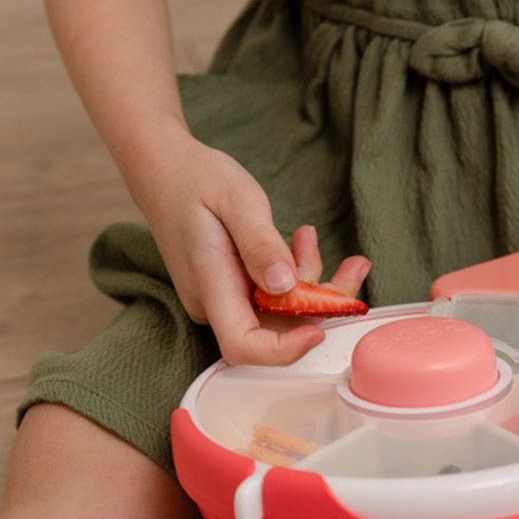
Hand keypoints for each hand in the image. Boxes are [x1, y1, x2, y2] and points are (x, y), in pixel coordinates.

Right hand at [132, 132, 369, 364]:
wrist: (165, 169)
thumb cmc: (197, 179)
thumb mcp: (237, 200)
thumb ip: (260, 244)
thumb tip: (285, 285)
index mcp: (210, 285)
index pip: (244, 345)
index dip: (285, 349)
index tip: (319, 327)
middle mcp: (215, 302)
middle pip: (274, 330)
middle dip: (320, 305)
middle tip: (353, 267)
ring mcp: (224, 297)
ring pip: (280, 310)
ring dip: (312, 282)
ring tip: (313, 237)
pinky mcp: (233, 287)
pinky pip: (273, 294)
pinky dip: (296, 272)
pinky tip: (301, 239)